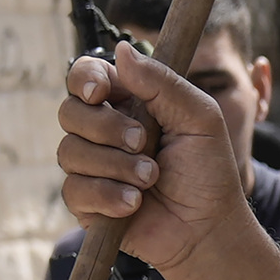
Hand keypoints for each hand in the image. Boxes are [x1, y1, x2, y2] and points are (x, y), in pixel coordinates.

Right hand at [57, 45, 247, 273]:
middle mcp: (103, 132)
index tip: (100, 94)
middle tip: (143, 143)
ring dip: (115, 166)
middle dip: (107, 128)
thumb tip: (122, 49)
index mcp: (126, 104)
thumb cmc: (209, 173)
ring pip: (70, 151)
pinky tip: (134, 204)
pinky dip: (107, 195)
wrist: (210, 230)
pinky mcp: (87, 202)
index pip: (85, 76)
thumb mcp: (200, 119)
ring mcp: (92, 167)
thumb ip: (163, 83)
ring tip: (151, 179)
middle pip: (69, 112)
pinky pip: (74, 189)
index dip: (85, 80)